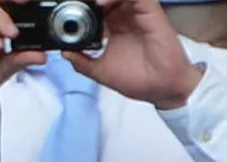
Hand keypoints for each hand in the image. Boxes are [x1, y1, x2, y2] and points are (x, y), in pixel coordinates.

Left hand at [66, 0, 203, 109]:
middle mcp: (124, 15)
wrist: (162, 88)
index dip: (81, 8)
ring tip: (88, 3)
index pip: (94, 8)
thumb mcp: (102, 72)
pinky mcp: (149, 10)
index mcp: (113, 27)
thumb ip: (83, 63)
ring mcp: (136, 11)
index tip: (64, 10)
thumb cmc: (138, 79)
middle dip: (88, 1)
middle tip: (71, 3)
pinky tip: (102, 4)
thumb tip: (65, 53)